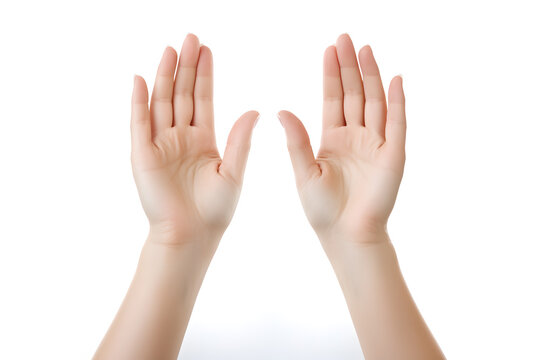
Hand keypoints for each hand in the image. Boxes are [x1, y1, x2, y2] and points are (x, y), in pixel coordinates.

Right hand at [130, 34, 258, 247]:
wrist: (192, 235)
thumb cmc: (215, 209)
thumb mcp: (234, 170)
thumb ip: (240, 140)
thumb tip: (255, 111)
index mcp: (203, 140)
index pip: (203, 99)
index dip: (204, 75)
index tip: (206, 50)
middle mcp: (180, 138)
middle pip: (182, 94)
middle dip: (186, 67)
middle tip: (190, 38)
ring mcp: (160, 144)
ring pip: (162, 102)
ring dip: (165, 76)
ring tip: (170, 50)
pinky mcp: (142, 155)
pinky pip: (139, 123)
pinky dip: (139, 102)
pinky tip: (141, 80)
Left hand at [279, 34, 405, 243]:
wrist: (345, 235)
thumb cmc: (322, 209)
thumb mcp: (304, 171)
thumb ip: (296, 140)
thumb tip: (280, 110)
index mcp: (333, 139)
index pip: (333, 98)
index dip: (331, 74)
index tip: (329, 49)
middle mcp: (356, 137)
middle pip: (354, 94)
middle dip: (350, 67)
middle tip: (346, 38)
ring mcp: (376, 144)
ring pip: (374, 102)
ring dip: (372, 76)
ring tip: (365, 50)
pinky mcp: (393, 155)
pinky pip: (397, 124)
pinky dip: (398, 102)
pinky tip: (395, 80)